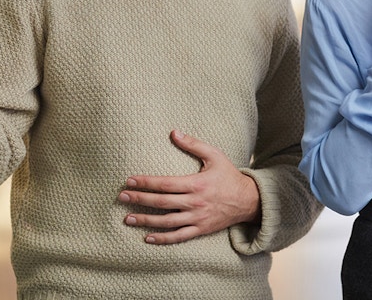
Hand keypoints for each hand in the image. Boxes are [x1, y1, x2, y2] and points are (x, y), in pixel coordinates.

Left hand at [118, 131, 258, 244]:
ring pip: (167, 222)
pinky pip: (179, 237)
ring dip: (146, 221)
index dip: (146, 182)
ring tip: (128, 218)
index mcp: (196, 184)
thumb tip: (173, 132)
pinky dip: (163, 239)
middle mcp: (195, 203)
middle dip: (140, 200)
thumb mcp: (214, 155)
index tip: (129, 181)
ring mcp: (197, 219)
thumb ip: (193, 144)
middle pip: (162, 203)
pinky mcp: (200, 230)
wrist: (249, 200)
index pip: (165, 184)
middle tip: (122, 197)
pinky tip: (147, 237)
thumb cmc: (228, 175)